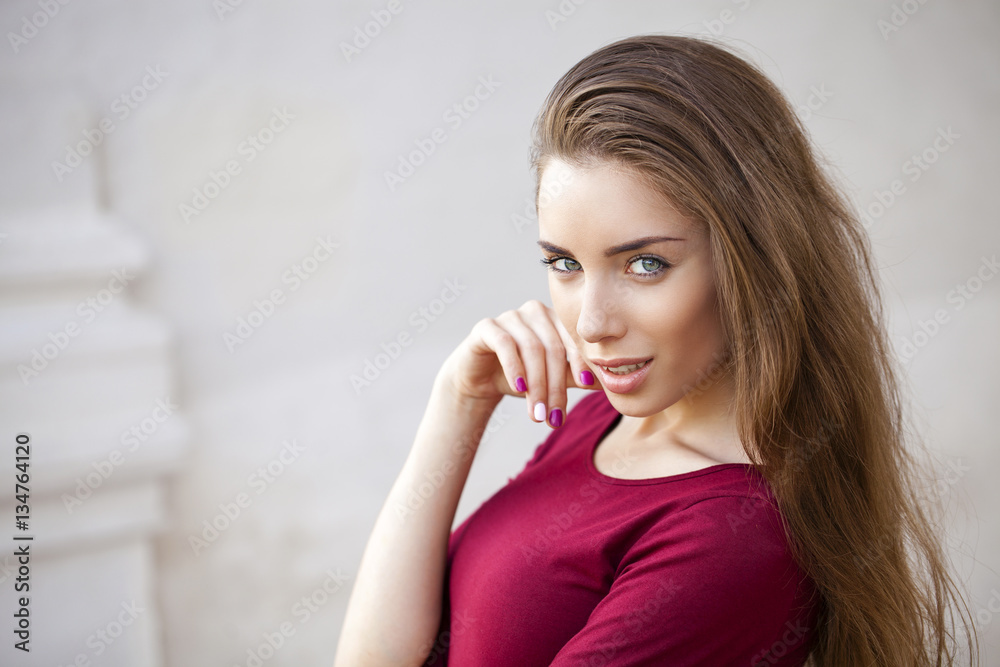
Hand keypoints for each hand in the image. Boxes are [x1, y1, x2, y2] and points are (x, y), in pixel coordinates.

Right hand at [436, 300, 601, 427]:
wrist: (480, 378)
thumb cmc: (523, 376)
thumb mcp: (552, 378)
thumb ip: (576, 376)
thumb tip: (608, 384)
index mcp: (556, 320)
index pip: (574, 338)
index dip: (582, 360)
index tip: (589, 386)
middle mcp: (535, 312)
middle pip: (553, 348)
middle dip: (555, 387)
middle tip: (555, 418)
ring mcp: (510, 317)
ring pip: (531, 349)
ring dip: (536, 386)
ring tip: (537, 415)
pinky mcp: (487, 327)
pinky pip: (505, 344)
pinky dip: (514, 367)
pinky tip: (520, 389)